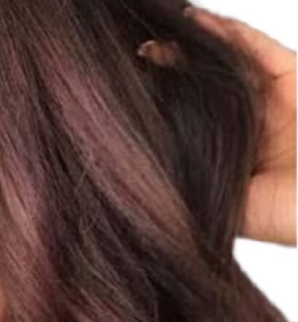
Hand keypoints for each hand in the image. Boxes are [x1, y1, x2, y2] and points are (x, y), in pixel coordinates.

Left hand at [139, 9, 296, 246]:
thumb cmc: (279, 217)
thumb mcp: (218, 205)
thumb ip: (187, 186)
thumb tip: (135, 179)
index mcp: (230, 161)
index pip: (190, 127)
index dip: (160, 113)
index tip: (122, 105)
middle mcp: (249, 128)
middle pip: (204, 93)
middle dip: (169, 78)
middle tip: (132, 68)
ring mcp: (272, 101)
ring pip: (227, 67)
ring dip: (191, 51)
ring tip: (153, 43)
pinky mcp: (294, 78)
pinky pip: (256, 49)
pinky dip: (226, 34)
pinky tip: (193, 22)